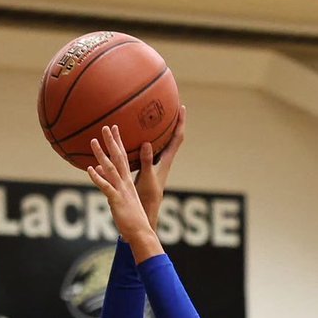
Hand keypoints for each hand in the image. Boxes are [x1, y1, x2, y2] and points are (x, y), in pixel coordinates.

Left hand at [87, 112, 184, 238]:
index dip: (118, 143)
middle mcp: (125, 183)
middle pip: (119, 158)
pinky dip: (98, 177)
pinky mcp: (117, 200)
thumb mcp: (122, 199)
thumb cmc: (132, 219)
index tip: (114, 129)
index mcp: (128, 182)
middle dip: (112, 142)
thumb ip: (110, 184)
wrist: (141, 233)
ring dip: (101, 155)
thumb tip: (98, 171)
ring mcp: (121, 191)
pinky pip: (106, 187)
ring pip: (111, 169)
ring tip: (93, 141)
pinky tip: (90, 169)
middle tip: (105, 127)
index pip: (124, 158)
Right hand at [133, 107, 184, 227]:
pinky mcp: (147, 167)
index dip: (180, 123)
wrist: (145, 212)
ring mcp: (155, 164)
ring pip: (160, 142)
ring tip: (153, 116)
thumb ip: (147, 161)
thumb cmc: (148, 198)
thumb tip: (147, 143)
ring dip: (158, 130)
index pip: (177, 138)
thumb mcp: (146, 178)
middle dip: (170, 121)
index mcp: (166, 161)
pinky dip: (143, 139)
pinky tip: (135, 135)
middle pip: (170, 136)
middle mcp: (162, 160)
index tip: (181, 108)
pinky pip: (147, 149)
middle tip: (168, 105)